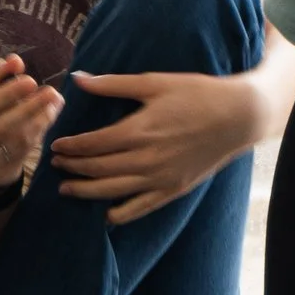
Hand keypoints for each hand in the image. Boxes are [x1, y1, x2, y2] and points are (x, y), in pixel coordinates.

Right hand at [0, 55, 62, 189]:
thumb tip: (14, 60)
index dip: (5, 94)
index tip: (31, 80)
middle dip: (27, 107)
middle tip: (50, 92)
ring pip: (13, 139)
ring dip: (38, 119)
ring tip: (54, 102)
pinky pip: (21, 151)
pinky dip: (38, 132)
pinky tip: (49, 117)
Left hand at [50, 70, 262, 225]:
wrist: (239, 116)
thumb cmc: (197, 93)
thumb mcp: (155, 82)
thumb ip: (113, 84)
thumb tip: (78, 78)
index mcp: (139, 130)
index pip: (93, 144)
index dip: (71, 146)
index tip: (55, 146)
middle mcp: (147, 158)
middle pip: (98, 169)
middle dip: (73, 168)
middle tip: (55, 166)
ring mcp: (161, 178)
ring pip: (113, 191)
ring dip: (86, 192)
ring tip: (67, 189)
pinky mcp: (174, 189)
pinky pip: (141, 208)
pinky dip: (121, 214)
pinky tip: (106, 215)